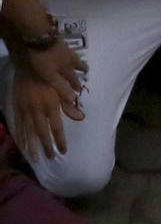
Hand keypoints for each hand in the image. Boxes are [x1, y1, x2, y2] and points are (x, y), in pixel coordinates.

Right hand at [10, 41, 84, 160]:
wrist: (28, 64)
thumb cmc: (49, 75)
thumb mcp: (62, 89)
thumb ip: (69, 105)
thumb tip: (81, 117)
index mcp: (50, 106)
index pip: (56, 129)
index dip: (60, 141)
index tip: (63, 151)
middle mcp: (37, 110)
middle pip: (42, 134)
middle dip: (46, 147)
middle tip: (51, 159)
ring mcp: (25, 110)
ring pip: (28, 132)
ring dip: (32, 146)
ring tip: (35, 159)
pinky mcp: (16, 108)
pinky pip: (18, 125)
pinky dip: (20, 136)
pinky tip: (22, 145)